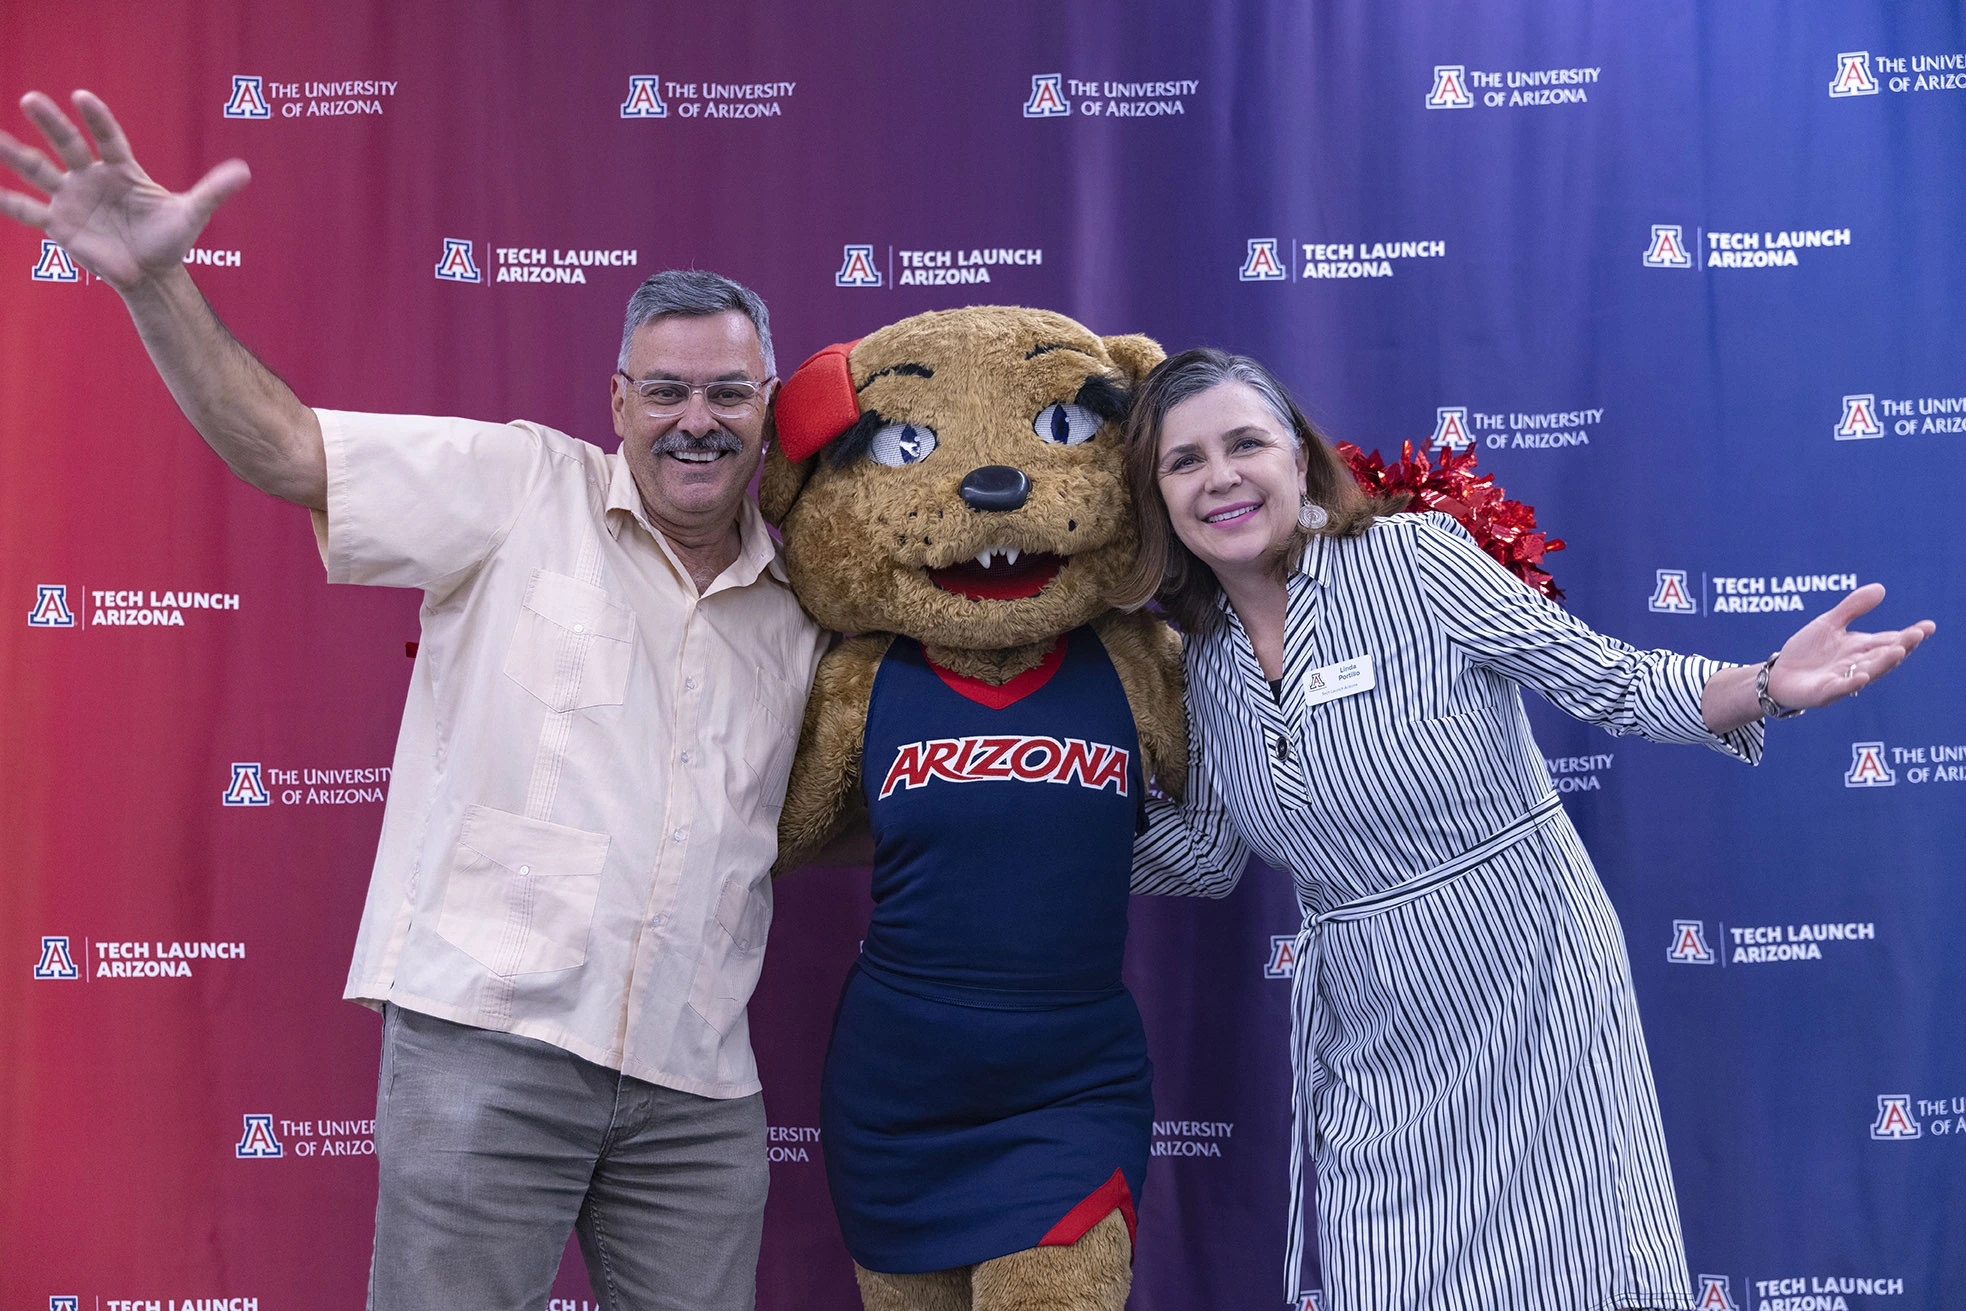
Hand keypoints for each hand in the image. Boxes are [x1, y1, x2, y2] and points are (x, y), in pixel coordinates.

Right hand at [0, 90, 248, 292]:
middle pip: (68, 145)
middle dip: (51, 124)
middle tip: (32, 98)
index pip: (108, 138)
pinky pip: (29, 211)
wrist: (152, 272)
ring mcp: (72, 198)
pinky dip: (9, 202)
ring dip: (17, 154)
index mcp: (122, 170)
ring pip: (40, 171)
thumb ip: (213, 191)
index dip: (97, 119)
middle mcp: (92, 178)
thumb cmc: (170, 239)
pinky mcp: (60, 224)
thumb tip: (245, 171)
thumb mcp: (192, 214)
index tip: (82, 97)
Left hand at [1765, 583, 1934, 709]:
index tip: (1928, 626)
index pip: (1889, 640)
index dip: (1909, 635)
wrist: (1777, 675)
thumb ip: (1852, 608)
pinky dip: (1852, 683)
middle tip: (1917, 635)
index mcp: (1860, 648)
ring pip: (1868, 672)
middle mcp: (1857, 664)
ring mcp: (1842, 680)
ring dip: (1884, 663)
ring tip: (1899, 651)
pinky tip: (1863, 675)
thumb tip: (1881, 588)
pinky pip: (1840, 688)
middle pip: (1883, 656)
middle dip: (1902, 646)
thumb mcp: (1828, 624)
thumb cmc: (1806, 651)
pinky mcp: (1823, 693)